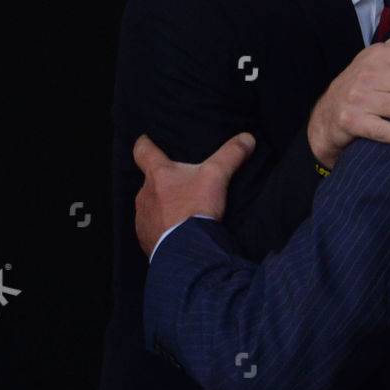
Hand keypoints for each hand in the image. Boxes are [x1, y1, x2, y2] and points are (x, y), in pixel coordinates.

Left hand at [134, 132, 255, 257]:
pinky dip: (162, 229)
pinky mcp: (146, 240)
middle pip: (150, 182)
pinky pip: (152, 230)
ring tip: (181, 213)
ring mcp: (143, 219)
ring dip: (162, 208)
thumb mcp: (217, 176)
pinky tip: (177, 234)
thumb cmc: (196, 209)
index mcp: (157, 175)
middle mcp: (144, 195)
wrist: (187, 252)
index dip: (144, 144)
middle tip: (179, 184)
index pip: (142, 151)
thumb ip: (232, 154)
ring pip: (151, 207)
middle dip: (162, 183)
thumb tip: (247, 138)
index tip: (145, 140)